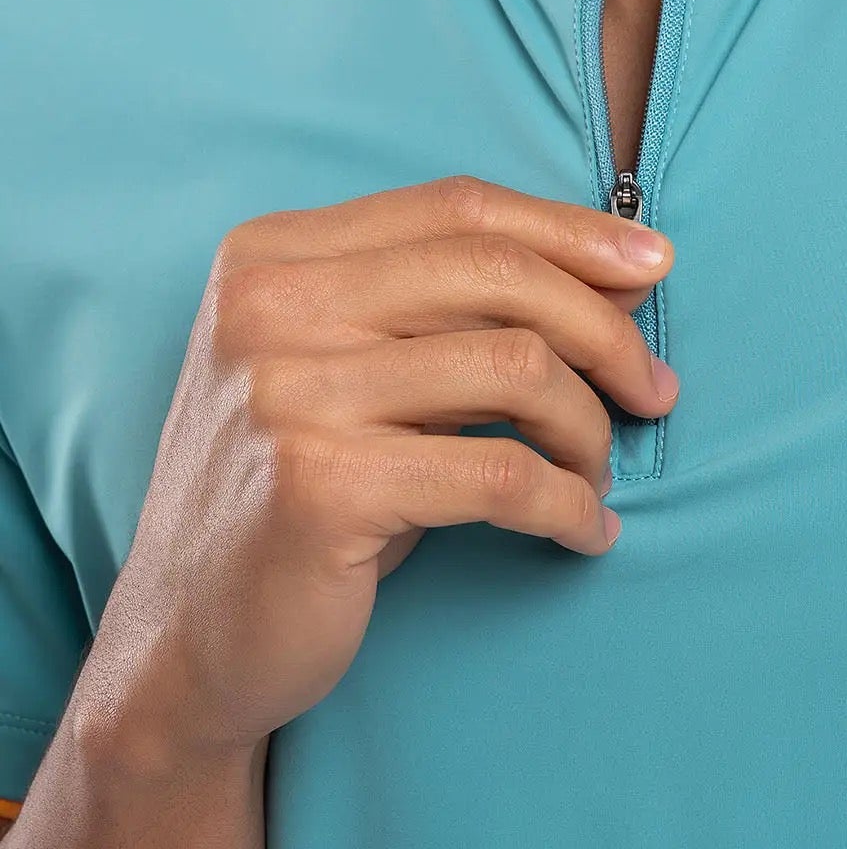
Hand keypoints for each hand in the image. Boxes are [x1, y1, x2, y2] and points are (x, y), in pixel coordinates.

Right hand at [73, 176, 677, 762]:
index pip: (460, 210)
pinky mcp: (319, 487)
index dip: (575, 232)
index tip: (656, 268)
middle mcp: (269, 305)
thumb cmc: (305, 492)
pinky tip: (586, 531)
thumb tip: (626, 274)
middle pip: (498, 274)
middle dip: (605, 332)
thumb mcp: (367, 376)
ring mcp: (286, 392)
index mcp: (274, 255)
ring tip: (599, 474)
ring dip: (589, 429)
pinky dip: (570, 505)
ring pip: (516, 368)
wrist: (189, 638)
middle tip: (654, 391)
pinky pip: (503, 475)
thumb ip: (464, 313)